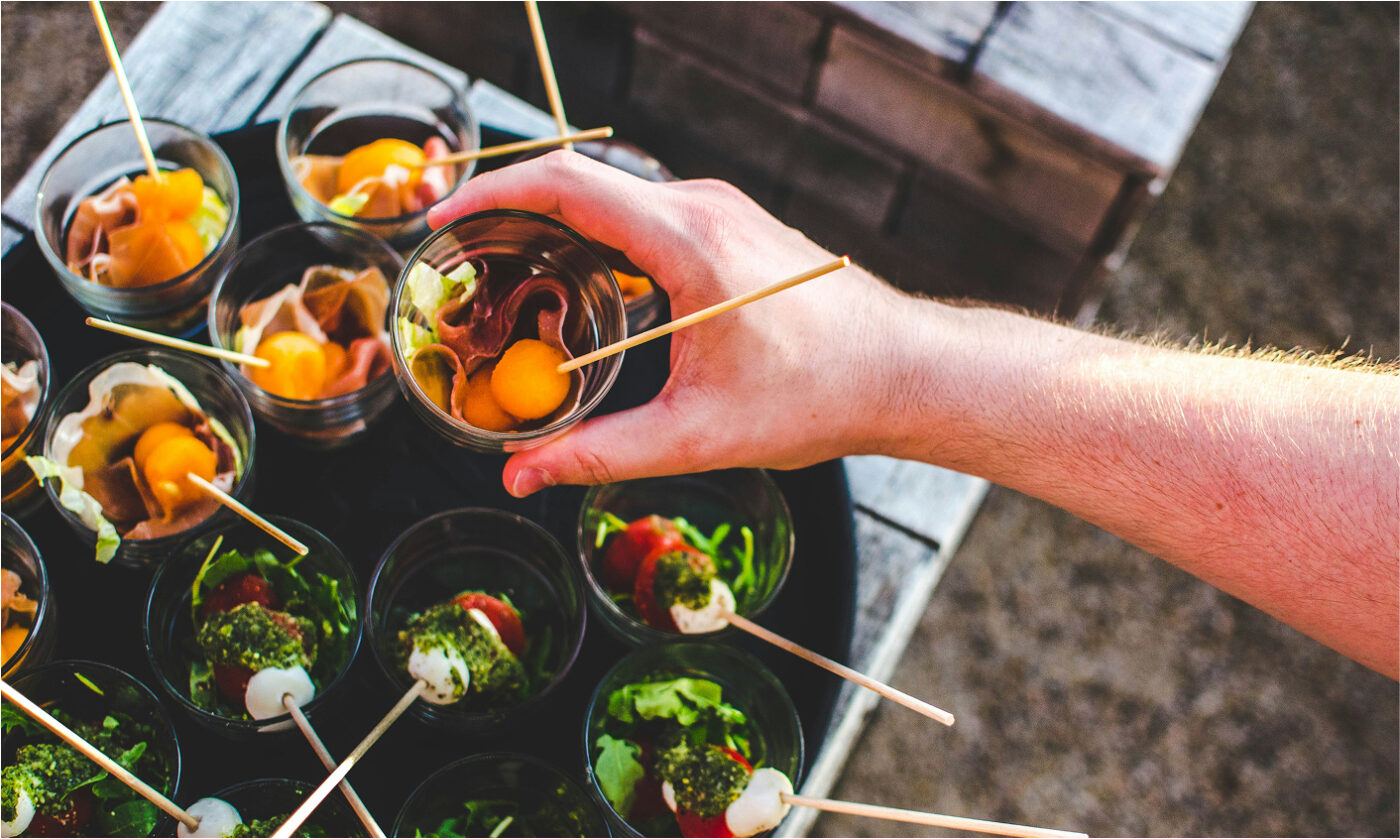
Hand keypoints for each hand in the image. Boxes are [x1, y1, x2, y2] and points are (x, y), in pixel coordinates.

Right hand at [428, 151, 922, 495]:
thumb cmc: (818, 395)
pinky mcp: (731, 224)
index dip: (492, 195)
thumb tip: (521, 475)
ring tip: (506, 279)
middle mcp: (702, 206)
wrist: (902, 371)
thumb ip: (600, 453)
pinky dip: (595, 237)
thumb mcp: (698, 435)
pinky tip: (579, 287)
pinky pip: (643, 213)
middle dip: (509, 216)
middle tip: (461, 266)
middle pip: (579, 184)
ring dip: (553, 229)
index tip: (443, 221)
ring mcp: (720, 209)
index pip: (567, 185)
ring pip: (611, 198)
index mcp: (688, 241)